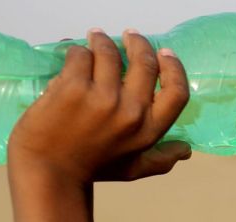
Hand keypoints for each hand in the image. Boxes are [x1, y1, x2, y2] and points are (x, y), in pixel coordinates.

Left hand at [8, 28, 191, 184]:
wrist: (49, 171)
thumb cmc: (92, 169)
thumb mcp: (133, 169)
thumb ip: (161, 160)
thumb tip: (186, 151)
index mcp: (149, 130)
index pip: (176, 92)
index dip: (173, 67)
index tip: (164, 53)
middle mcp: (131, 112)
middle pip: (144, 62)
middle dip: (137, 43)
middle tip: (129, 36)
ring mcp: (102, 98)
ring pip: (109, 52)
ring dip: (102, 41)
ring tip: (96, 38)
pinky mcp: (73, 87)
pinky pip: (80, 55)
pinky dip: (76, 52)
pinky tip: (74, 55)